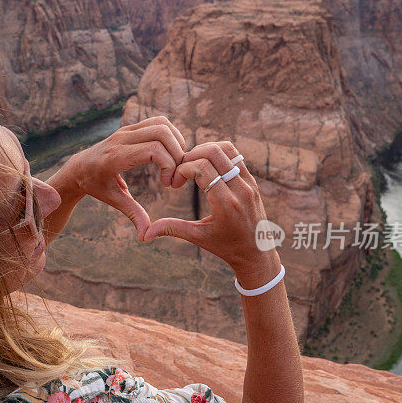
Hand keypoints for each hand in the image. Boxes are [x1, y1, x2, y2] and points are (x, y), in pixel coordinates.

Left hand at [67, 116, 185, 239]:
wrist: (79, 167)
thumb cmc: (96, 186)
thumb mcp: (113, 200)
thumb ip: (133, 215)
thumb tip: (146, 237)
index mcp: (116, 157)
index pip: (153, 150)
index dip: (169, 165)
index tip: (168, 184)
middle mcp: (121, 139)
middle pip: (162, 133)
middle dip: (177, 154)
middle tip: (175, 175)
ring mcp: (126, 130)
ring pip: (162, 124)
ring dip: (176, 142)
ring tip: (175, 164)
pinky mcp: (130, 127)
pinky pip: (158, 122)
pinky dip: (170, 134)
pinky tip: (170, 154)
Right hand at [142, 141, 280, 284]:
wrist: (257, 253)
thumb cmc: (226, 247)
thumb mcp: (198, 238)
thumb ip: (172, 229)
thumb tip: (145, 235)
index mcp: (226, 204)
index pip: (202, 168)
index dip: (182, 169)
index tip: (174, 183)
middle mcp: (240, 190)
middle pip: (214, 152)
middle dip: (191, 156)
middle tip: (180, 170)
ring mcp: (249, 183)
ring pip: (227, 149)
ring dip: (205, 151)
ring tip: (192, 166)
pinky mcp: (252, 181)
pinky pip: (235, 156)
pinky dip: (218, 155)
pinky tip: (205, 167)